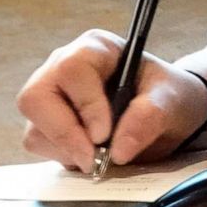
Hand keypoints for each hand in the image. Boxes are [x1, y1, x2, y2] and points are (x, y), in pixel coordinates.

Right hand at [16, 29, 206, 168]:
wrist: (166, 114)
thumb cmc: (167, 96)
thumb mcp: (171, 100)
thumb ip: (149, 116)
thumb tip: (119, 150)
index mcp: (95, 49)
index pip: (71, 70)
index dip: (85, 105)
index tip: (105, 134)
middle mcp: (63, 68)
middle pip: (35, 98)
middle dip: (65, 134)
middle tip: (94, 158)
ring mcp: (50, 97)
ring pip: (34, 128)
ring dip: (67, 151)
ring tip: (102, 155)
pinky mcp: (46, 125)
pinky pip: (39, 146)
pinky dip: (65, 158)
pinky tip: (92, 154)